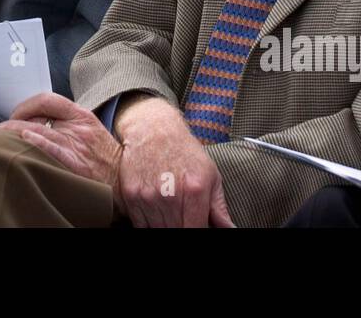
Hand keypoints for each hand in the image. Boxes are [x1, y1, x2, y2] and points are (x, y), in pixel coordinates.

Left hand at [0, 92, 122, 185]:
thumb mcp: (89, 130)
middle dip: (13, 120)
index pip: (48, 100)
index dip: (27, 105)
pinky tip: (24, 140)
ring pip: (40, 131)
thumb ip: (66, 123)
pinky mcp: (76, 163)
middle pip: (39, 114)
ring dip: (13, 132)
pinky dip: (37, 142)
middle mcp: (77, 127)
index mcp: (80, 116)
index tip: (15, 115)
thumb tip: (36, 122)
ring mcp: (76, 145)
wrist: (125, 178)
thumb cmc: (105, 157)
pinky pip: (53, 149)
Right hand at [115, 96, 233, 227]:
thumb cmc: (184, 151)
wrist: (153, 129)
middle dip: (183, 226)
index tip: (197, 224)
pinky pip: (141, 225)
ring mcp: (148, 196)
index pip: (195, 231)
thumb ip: (220, 208)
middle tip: (185, 214)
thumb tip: (229, 230)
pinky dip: (149, 222)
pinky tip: (156, 207)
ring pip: (158, 230)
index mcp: (195, 191)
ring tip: (171, 208)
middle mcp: (171, 196)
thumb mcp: (210, 175)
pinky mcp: (131, 196)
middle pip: (176, 232)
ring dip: (166, 224)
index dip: (197, 230)